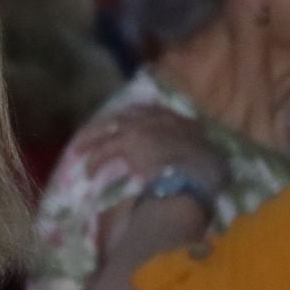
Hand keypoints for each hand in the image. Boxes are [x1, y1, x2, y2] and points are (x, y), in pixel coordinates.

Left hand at [84, 106, 229, 194]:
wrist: (196, 176)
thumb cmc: (207, 172)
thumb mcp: (210, 158)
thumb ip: (199, 154)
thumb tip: (200, 163)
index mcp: (180, 120)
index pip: (151, 113)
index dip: (134, 120)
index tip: (123, 127)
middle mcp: (159, 118)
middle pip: (124, 116)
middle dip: (106, 126)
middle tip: (93, 136)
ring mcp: (142, 127)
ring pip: (108, 129)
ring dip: (92, 141)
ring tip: (79, 151)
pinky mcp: (127, 142)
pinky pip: (104, 150)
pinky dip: (95, 160)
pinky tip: (88, 171)